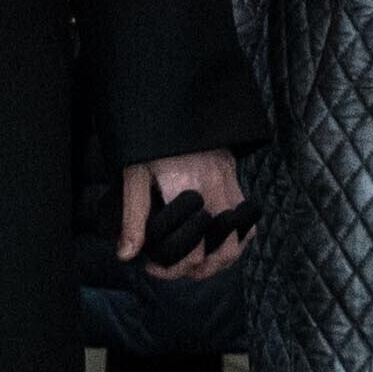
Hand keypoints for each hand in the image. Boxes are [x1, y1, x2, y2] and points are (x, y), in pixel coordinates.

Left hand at [120, 151, 254, 281]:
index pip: (193, 251)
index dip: (173, 270)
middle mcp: (215, 189)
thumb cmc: (150, 139)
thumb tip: (127, 254)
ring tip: (198, 262)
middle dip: (202, 271)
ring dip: (222, 257)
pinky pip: (245, 217)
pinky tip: (213, 238)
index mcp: (188, 191)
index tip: (153, 267)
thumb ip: (133, 216)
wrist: (173, 100)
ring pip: (241, 237)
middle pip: (224, 251)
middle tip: (179, 272)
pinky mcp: (233, 174)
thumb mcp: (134, 175)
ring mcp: (229, 182)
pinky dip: (235, 236)